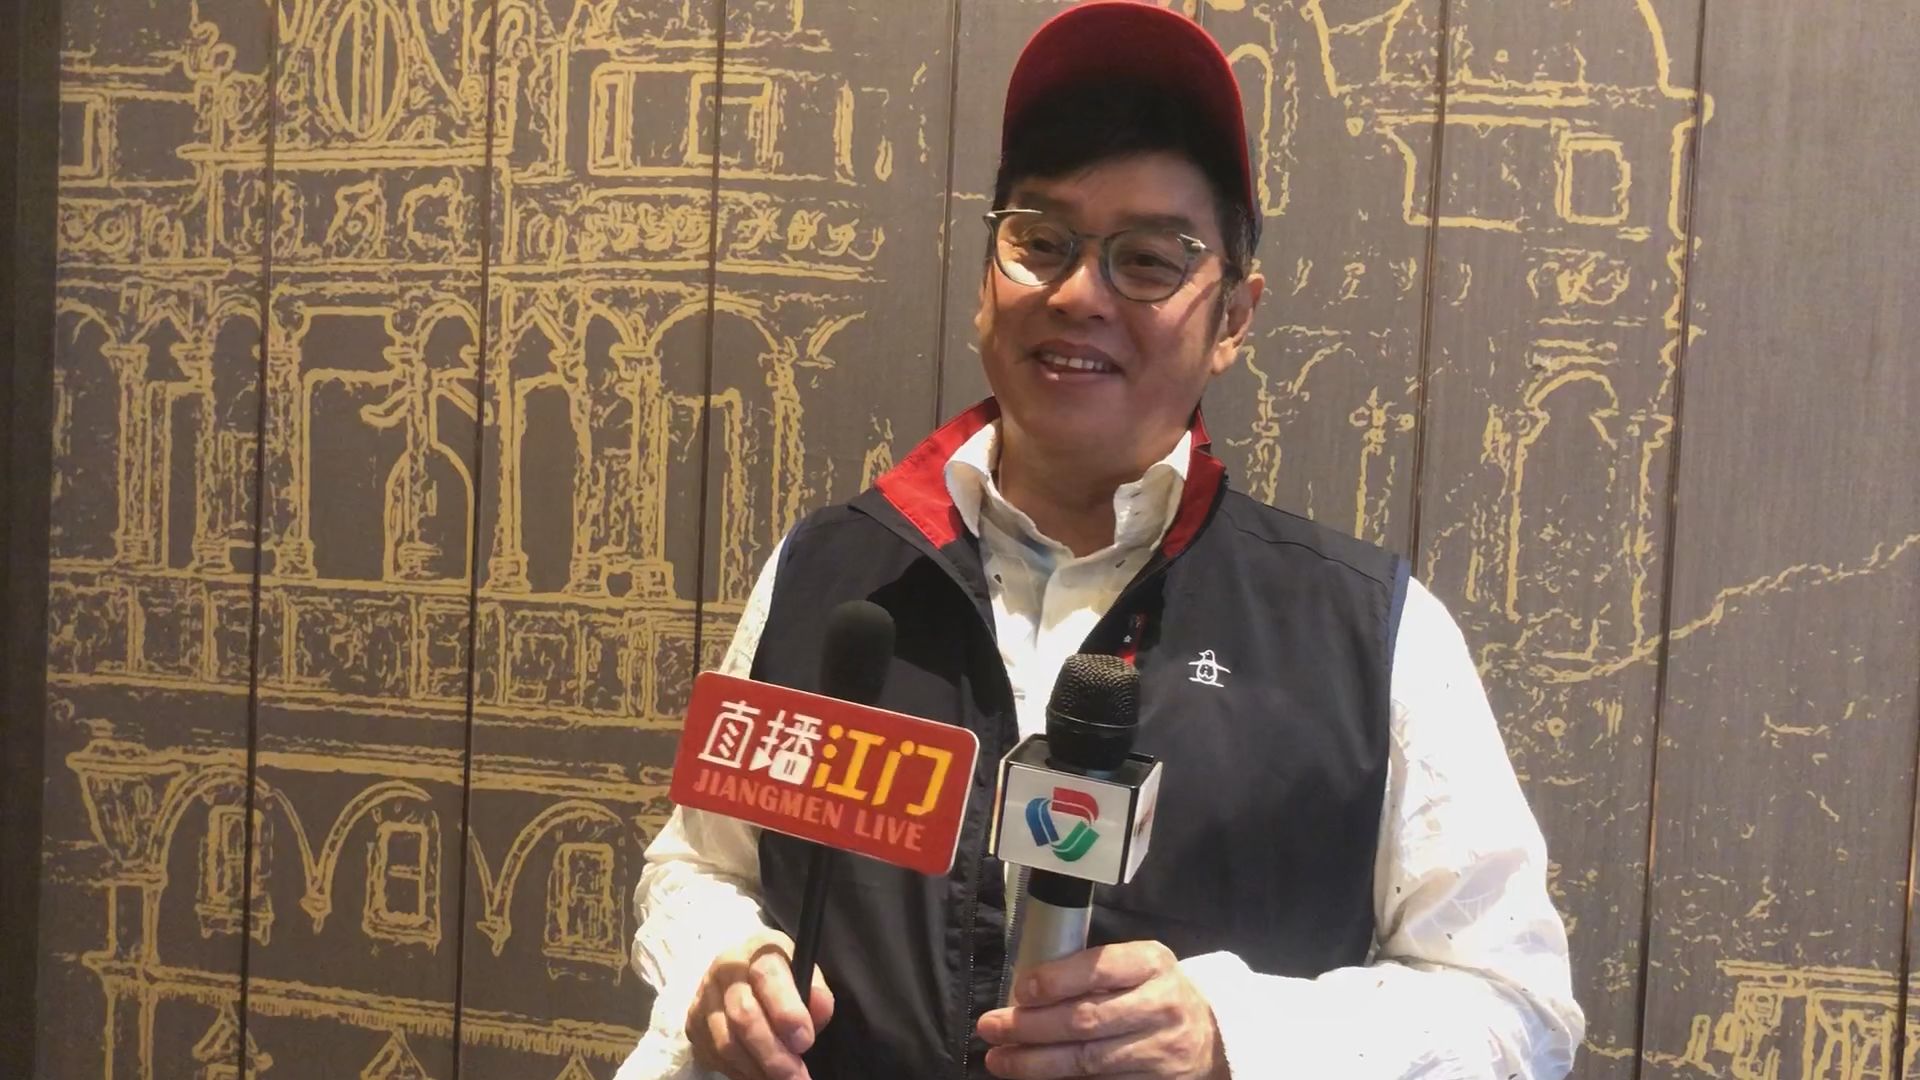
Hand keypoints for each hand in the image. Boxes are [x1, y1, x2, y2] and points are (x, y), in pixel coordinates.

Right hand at [685, 928, 833, 1079]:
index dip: (787, 1012)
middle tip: (797, 1077)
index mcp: (758, 951)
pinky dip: (741, 1072)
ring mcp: (704, 998)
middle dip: (774, 1054)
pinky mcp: (693, 1024)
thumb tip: (818, 1009)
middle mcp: (725, 971)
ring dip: (758, 1069)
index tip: (805, 1041)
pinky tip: (759, 1074)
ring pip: (727, 1043)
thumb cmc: (781, 979)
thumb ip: (815, 993)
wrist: (742, 975)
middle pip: (744, 1016)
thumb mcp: (804, 975)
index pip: (768, 977)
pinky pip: (715, 1056)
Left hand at [975, 941, 1226, 1078]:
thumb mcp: (1136, 967)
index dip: (1055, 981)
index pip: (1099, 968)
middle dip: (1030, 1026)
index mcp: (1153, 963)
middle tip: (990, 1027)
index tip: (1020, 991)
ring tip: (1000, 1059)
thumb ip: (1092, 972)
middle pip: (1086, 1020)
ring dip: (1035, 1062)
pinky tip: (1034, 1075)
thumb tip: (1025, 990)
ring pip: (1088, 1060)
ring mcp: (1160, 1050)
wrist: (1208, 1036)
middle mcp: (1161, 1005)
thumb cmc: (1155, 993)